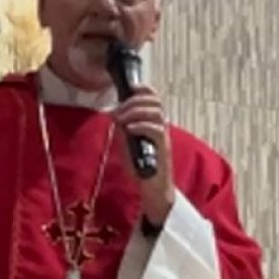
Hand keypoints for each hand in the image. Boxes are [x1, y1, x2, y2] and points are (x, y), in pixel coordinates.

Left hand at [112, 85, 175, 225]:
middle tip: (119, 110)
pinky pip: (155, 129)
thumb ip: (124, 129)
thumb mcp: (127, 144)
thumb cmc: (141, 168)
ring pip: (156, 112)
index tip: (131, 87)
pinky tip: (129, 129)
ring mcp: (163, 137)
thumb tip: (116, 115)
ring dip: (135, 112)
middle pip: (155, 101)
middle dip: (134, 101)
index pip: (154, 98)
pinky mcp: (163, 148)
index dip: (144, 89)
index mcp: (154, 123)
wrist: (153, 190)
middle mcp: (161, 127)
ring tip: (122, 119)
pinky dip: (140, 125)